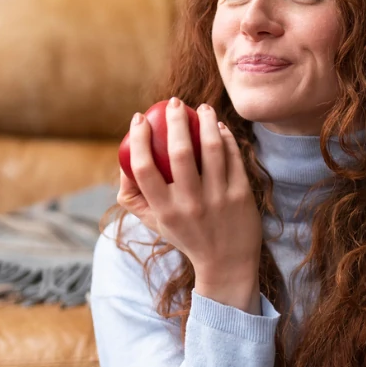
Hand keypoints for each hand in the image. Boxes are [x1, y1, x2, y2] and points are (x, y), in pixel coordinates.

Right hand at [116, 98, 262, 312]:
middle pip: (179, 152)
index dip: (138, 138)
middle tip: (173, 102)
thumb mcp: (153, 222)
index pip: (143, 168)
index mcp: (164, 211)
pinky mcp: (241, 195)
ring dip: (206, 120)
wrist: (227, 263)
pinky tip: (219, 126)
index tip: (139, 118)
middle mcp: (190, 204)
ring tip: (202, 108)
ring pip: (211, 148)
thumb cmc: (185, 234)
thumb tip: (123, 159)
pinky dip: (226, 136)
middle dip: (175, 119)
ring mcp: (219, 199)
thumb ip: (132, 195)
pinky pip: (232, 156)